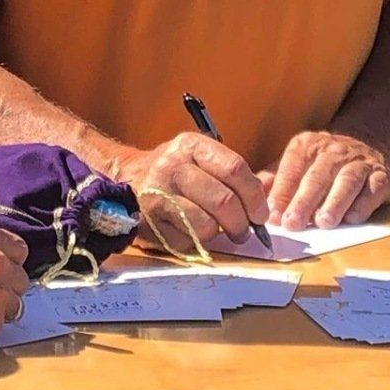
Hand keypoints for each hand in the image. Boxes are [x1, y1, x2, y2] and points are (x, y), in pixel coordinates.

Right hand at [113, 132, 268, 249]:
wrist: (126, 177)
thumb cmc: (174, 171)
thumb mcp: (199, 158)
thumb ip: (231, 175)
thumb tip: (263, 202)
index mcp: (191, 146)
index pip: (235, 170)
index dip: (254, 196)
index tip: (260, 214)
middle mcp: (173, 166)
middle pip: (224, 201)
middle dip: (242, 223)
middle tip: (244, 231)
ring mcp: (159, 194)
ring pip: (207, 224)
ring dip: (219, 234)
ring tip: (219, 232)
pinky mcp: (150, 221)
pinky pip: (187, 240)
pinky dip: (196, 242)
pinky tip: (191, 231)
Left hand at [262, 130, 389, 231]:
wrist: (368, 140)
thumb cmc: (324, 160)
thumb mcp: (296, 161)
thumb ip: (274, 179)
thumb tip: (249, 198)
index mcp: (307, 146)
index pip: (291, 168)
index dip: (281, 192)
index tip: (272, 215)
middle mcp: (333, 151)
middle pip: (317, 176)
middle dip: (303, 201)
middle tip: (292, 223)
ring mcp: (359, 162)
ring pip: (346, 182)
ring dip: (334, 203)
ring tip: (323, 222)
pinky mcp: (381, 176)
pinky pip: (372, 189)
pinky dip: (362, 204)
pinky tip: (352, 218)